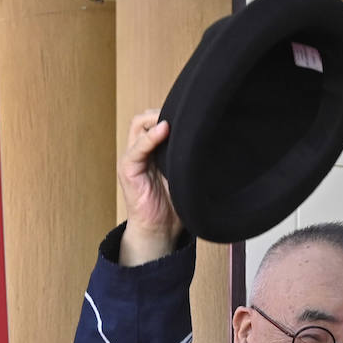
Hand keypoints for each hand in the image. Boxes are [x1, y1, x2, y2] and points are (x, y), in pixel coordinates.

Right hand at [117, 110, 182, 265]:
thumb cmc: (174, 206)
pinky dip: (149, 137)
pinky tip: (163, 130)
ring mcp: (133, 158)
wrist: (161, 231)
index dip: (170, 113)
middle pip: (145, 117)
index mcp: (155, 150)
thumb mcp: (187, 176)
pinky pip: (137, 147)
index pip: (157, 119)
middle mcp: (142, 151)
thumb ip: (191, 158)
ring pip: (138, 125)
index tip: (190, 113)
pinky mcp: (128, 169)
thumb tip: (213, 140)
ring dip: (154, 118)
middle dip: (161, 111)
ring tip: (172, 120)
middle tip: (182, 113)